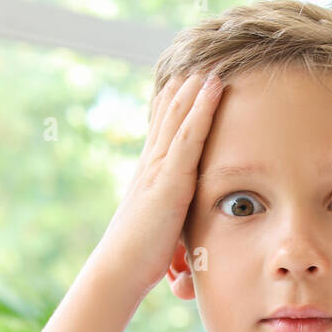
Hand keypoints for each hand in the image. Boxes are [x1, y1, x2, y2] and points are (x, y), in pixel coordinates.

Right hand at [82, 70, 223, 292]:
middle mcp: (151, 165)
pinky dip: (202, 109)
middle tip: (200, 61)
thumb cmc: (140, 260)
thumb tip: (184, 233)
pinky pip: (189, 137)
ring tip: (211, 63)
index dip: (174, 105)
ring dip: (195, 88)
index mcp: (150, 176)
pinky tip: (212, 88)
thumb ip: (174, 220)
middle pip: (169, 116)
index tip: (187, 81)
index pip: (163, 132)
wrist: (119, 271)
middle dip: (185, 88)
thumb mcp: (163, 231)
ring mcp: (159, 170)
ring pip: (179, 117)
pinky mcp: (169, 181)